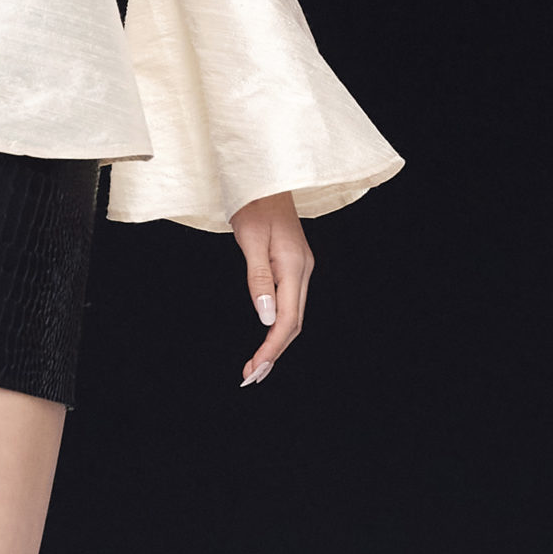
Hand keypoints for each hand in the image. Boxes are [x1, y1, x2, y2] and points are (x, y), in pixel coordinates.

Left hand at [229, 192, 312, 386]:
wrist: (265, 176)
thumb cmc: (253, 203)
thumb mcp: (250, 239)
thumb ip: (259, 279)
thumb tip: (267, 317)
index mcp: (293, 265)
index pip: (287, 319)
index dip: (271, 348)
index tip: (253, 369)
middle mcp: (303, 269)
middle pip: (294, 324)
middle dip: (273, 354)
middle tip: (251, 377)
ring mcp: (300, 268)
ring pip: (294, 316)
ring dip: (276, 343)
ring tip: (257, 366)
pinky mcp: (294, 265)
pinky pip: (291, 304)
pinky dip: (279, 327)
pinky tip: (268, 338)